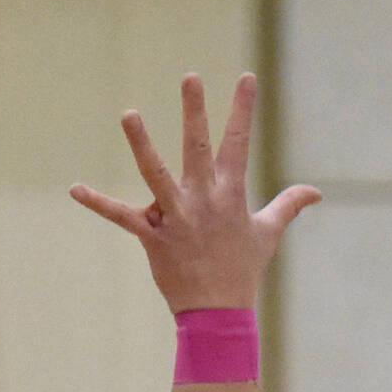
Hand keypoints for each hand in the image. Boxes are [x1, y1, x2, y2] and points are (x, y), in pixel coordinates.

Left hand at [71, 72, 320, 311]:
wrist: (218, 314)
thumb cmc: (242, 271)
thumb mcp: (268, 234)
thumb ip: (289, 205)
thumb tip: (316, 192)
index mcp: (231, 193)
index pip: (240, 143)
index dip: (243, 110)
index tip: (246, 77)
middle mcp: (203, 200)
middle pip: (198, 147)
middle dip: (195, 112)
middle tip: (190, 77)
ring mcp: (177, 217)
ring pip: (156, 172)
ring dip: (141, 142)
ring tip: (128, 113)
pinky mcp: (153, 237)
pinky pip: (122, 217)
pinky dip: (98, 203)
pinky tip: (75, 189)